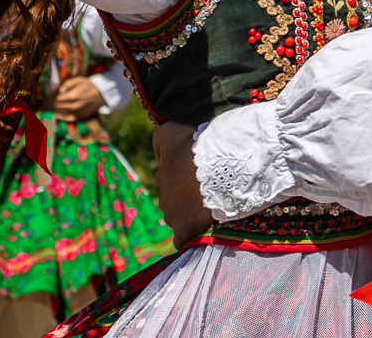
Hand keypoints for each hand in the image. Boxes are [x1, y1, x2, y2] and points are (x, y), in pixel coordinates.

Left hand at [52, 75, 103, 119]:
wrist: (101, 93)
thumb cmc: (89, 85)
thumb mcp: (78, 79)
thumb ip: (67, 84)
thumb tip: (59, 90)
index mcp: (73, 95)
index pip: (57, 99)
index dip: (52, 97)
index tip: (50, 96)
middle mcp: (74, 105)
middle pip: (58, 106)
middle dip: (53, 104)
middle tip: (49, 102)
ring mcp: (78, 112)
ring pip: (62, 113)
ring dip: (56, 110)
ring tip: (52, 107)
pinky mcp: (81, 116)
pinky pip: (69, 118)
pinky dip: (62, 117)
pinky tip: (57, 115)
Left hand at [154, 121, 215, 246]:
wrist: (214, 165)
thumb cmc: (194, 145)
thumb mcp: (170, 131)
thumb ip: (159, 139)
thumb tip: (158, 154)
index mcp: (163, 175)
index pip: (170, 179)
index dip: (185, 178)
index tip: (201, 175)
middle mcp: (163, 196)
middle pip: (174, 200)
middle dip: (187, 197)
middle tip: (209, 190)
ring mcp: (173, 215)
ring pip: (178, 218)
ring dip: (190, 215)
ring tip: (211, 207)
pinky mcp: (185, 229)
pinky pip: (182, 239)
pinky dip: (189, 237)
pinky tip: (200, 231)